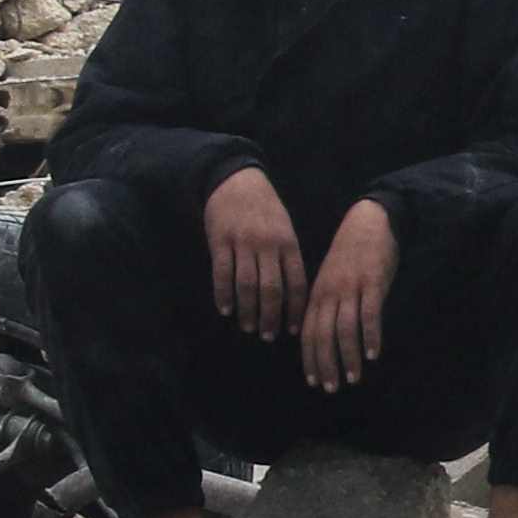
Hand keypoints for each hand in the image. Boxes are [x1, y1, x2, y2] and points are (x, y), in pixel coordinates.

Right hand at [204, 168, 308, 340]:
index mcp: (288, 244)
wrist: (237, 180)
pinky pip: (222, 273)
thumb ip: (288, 258)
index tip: (293, 330)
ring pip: (247, 285)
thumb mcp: (285, 229)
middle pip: (271, 289)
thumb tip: (293, 296)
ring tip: (248, 327)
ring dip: (248, 310)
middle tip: (268, 336)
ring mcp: (243, 243)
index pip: (296, 283)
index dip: (295, 309)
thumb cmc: (265, 210)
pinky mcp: (221, 241)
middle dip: (271, 316)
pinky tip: (225, 309)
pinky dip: (224, 294)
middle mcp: (268, 245)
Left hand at [300, 199, 396, 391]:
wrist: (369, 222)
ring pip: (345, 329)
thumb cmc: (350, 254)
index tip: (314, 381)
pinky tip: (373, 354)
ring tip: (352, 379)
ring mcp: (351, 288)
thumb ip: (326, 305)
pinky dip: (370, 336)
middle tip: (332, 388)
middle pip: (323, 335)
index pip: (308, 333)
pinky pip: (369, 314)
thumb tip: (323, 336)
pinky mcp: (372, 283)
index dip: (310, 358)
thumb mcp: (331, 279)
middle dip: (326, 364)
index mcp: (317, 294)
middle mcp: (330, 294)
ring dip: (347, 357)